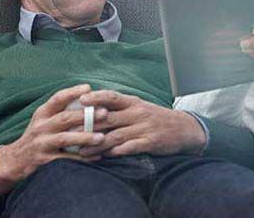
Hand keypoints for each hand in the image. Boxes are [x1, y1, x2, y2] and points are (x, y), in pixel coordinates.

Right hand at [0, 84, 107, 195]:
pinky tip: (97, 157)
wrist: (15, 160)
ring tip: (102, 137)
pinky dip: (82, 158)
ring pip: (65, 139)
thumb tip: (89, 95)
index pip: (57, 98)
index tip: (89, 88)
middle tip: (105, 113)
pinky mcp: (44, 160)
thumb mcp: (44, 120)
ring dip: (85, 137)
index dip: (73, 92)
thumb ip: (61, 109)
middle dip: (85, 115)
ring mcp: (42, 144)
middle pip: (64, 118)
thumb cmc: (38, 136)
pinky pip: (66, 159)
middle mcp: (41, 127)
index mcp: (42, 113)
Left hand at [75, 90, 206, 157]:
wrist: (184, 128)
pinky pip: (130, 147)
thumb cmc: (155, 118)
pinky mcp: (150, 142)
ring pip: (115, 135)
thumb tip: (91, 109)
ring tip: (82, 152)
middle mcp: (137, 113)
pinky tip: (104, 157)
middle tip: (70, 134)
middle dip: (88, 127)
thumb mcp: (138, 107)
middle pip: (109, 118)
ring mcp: (144, 127)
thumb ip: (118, 108)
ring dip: (97, 145)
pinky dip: (116, 152)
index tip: (81, 100)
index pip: (112, 96)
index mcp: (133, 102)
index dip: (96, 97)